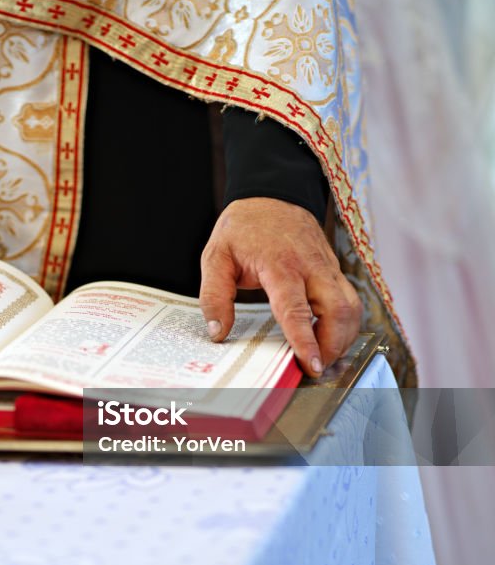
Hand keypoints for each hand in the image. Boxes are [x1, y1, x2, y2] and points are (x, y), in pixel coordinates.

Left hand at [199, 198, 361, 377]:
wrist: (271, 194)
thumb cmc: (242, 227)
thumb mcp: (215, 257)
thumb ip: (214, 296)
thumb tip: (217, 332)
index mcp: (280, 263)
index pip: (296, 308)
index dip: (305, 339)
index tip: (310, 364)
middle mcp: (311, 266)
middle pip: (338, 310)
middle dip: (333, 345)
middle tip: (315, 369)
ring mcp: (328, 267)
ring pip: (351, 307)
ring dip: (344, 337)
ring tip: (323, 358)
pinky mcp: (334, 270)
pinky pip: (349, 300)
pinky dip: (346, 324)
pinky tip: (330, 339)